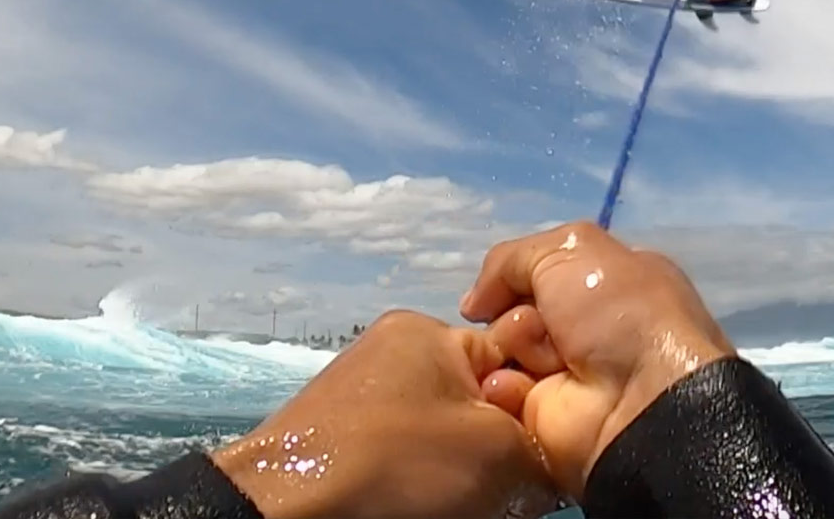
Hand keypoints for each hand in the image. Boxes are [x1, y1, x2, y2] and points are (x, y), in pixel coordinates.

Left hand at [208, 310, 559, 518]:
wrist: (282, 513)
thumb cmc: (399, 467)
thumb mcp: (499, 456)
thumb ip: (545, 450)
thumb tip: (550, 467)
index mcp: (429, 332)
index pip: (516, 359)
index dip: (537, 410)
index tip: (539, 454)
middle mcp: (392, 352)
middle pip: (479, 402)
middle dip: (496, 450)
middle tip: (499, 489)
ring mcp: (361, 396)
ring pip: (445, 437)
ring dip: (462, 474)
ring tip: (459, 504)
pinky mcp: (338, 438)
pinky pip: (405, 456)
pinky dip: (422, 485)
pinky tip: (426, 508)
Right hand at [460, 221, 734, 495]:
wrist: (638, 396)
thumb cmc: (615, 310)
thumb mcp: (571, 250)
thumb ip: (512, 259)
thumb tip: (474, 305)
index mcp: (602, 284)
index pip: (536, 273)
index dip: (515, 276)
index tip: (504, 285)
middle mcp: (581, 327)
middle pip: (512, 310)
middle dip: (513, 311)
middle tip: (537, 324)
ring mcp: (559, 373)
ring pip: (499, 348)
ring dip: (509, 344)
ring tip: (541, 357)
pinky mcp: (537, 417)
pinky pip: (496, 392)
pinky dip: (501, 386)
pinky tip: (518, 386)